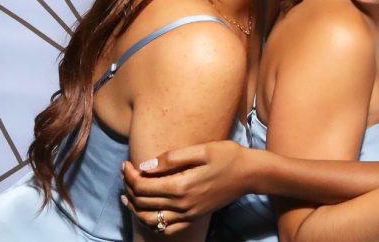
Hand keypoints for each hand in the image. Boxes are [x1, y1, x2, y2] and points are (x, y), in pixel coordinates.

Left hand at [121, 140, 250, 231]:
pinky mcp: (194, 217)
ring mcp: (188, 213)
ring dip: (135, 207)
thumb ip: (173, 158)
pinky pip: (165, 228)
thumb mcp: (203, 149)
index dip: (130, 175)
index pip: (143, 185)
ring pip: (150, 218)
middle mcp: (183, 204)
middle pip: (143, 201)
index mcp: (182, 186)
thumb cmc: (229, 156)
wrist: (251, 174)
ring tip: (128, 193)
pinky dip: (151, 222)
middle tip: (126, 172)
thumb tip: (145, 165)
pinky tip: (147, 211)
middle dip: (129, 186)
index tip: (126, 163)